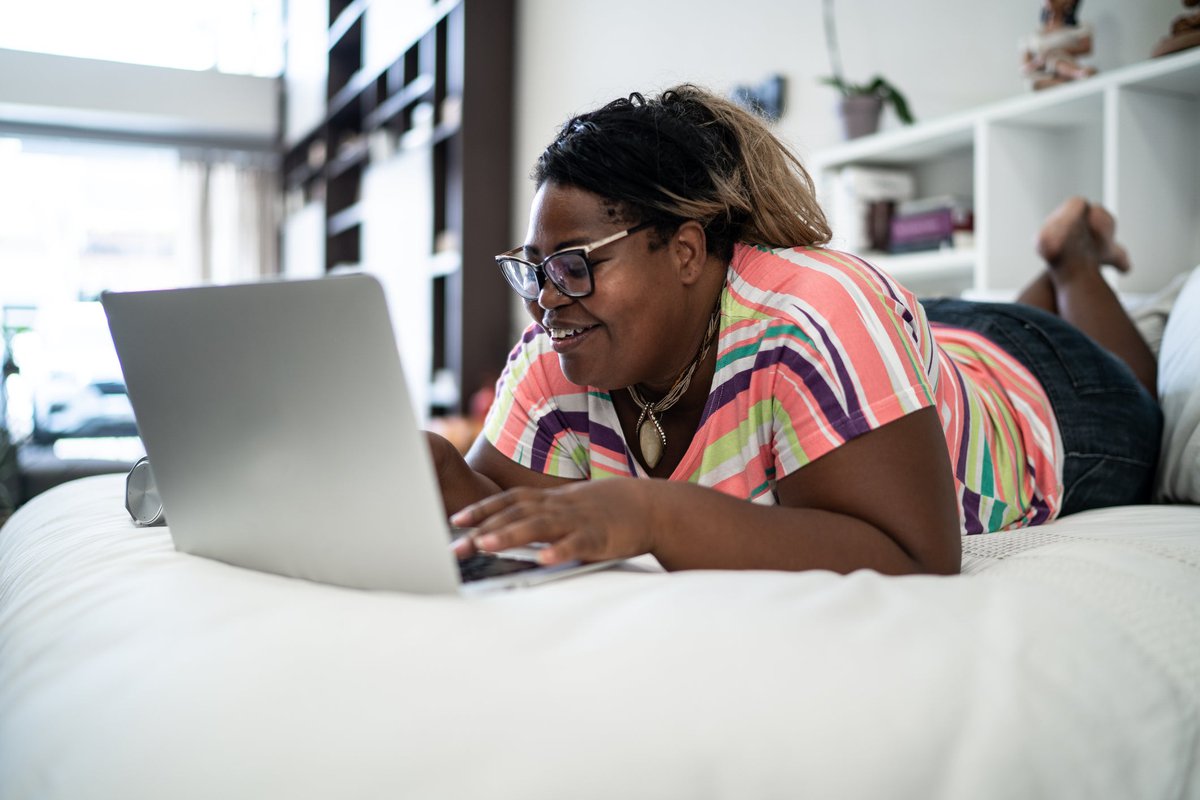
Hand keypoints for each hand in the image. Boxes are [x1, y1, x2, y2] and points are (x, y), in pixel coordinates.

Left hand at [449, 478, 656, 565]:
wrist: (653, 507)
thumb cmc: (610, 510)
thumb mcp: (573, 507)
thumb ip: (547, 516)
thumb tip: (517, 529)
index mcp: (553, 500)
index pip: (510, 500)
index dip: (483, 509)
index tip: (456, 520)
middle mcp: (560, 507)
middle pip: (515, 514)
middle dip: (483, 528)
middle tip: (456, 546)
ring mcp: (579, 520)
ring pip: (539, 525)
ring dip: (509, 535)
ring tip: (484, 545)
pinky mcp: (599, 537)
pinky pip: (577, 543)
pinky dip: (559, 550)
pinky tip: (543, 560)